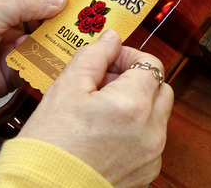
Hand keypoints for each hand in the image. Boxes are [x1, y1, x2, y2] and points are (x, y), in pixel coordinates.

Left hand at [0, 0, 67, 127]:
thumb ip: (24, 3)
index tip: (75, 7)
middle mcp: (9, 20)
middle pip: (50, 17)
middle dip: (64, 23)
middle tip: (82, 29)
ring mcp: (13, 45)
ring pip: (48, 42)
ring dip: (58, 46)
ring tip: (71, 48)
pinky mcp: (15, 71)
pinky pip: (40, 66)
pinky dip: (49, 67)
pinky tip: (55, 66)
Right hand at [19, 30, 173, 187]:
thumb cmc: (50, 146)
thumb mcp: (66, 88)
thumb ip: (94, 56)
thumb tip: (110, 39)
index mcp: (134, 105)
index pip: (151, 64)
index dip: (129, 57)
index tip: (110, 61)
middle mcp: (151, 130)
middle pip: (160, 88)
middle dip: (136, 80)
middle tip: (105, 84)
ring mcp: (152, 154)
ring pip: (157, 115)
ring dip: (137, 106)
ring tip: (102, 111)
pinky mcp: (147, 172)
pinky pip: (150, 141)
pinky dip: (135, 132)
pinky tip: (106, 134)